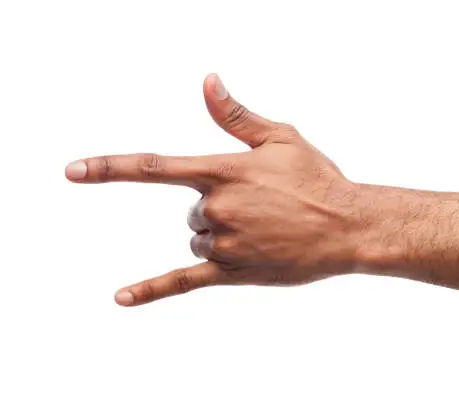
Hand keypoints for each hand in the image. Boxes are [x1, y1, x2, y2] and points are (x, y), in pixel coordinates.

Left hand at [65, 74, 360, 305]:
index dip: (110, 168)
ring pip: (198, 240)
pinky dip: (151, 289)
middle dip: (219, 208)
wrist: (349, 227)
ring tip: (266, 231)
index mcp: (224, 171)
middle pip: (192, 211)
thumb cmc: (318, 178)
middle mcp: (218, 207)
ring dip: (222, 235)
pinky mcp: (234, 271)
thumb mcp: (281, 138)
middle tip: (264, 208)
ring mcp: (225, 242)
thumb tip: (207, 81)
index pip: (155, 167)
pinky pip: (184, 281)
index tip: (73, 171)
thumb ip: (235, 115)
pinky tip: (121, 298)